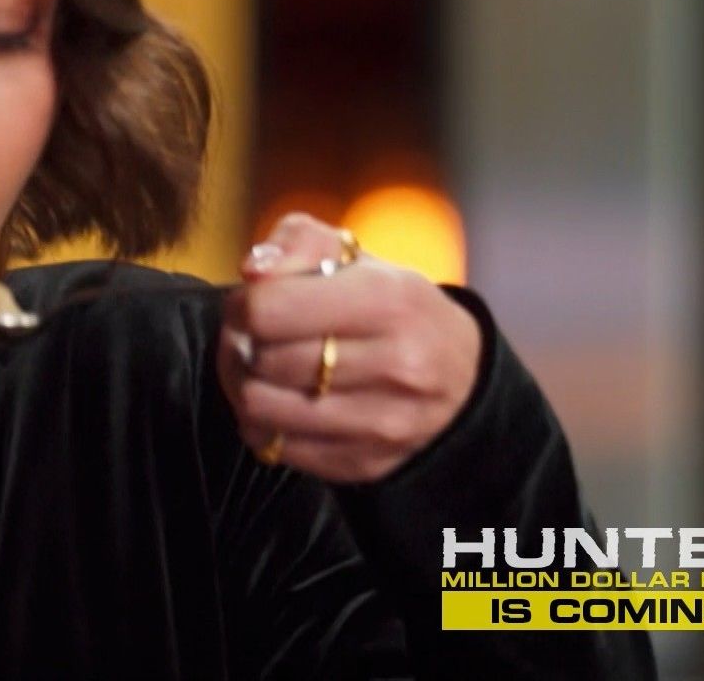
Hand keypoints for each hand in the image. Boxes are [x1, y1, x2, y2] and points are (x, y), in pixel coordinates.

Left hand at [216, 212, 482, 483]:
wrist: (464, 381)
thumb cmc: (394, 308)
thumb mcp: (357, 257)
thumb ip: (298, 241)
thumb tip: (252, 271)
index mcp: (389, 300)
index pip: (270, 309)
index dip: (243, 303)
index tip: (249, 302)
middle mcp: (394, 364)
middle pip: (262, 361)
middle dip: (240, 344)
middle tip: (249, 336)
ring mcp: (382, 422)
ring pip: (260, 409)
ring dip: (243, 385)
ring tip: (256, 368)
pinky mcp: (365, 462)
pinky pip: (275, 446)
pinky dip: (262, 423)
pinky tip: (279, 401)